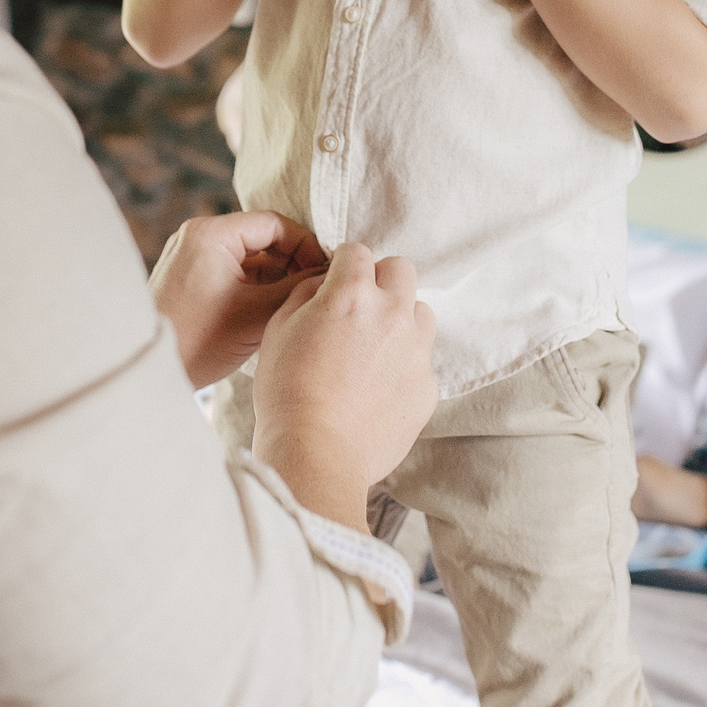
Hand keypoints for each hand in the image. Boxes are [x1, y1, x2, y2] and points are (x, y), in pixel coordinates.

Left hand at [150, 212, 328, 388]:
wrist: (149, 369)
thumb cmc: (197, 341)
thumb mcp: (257, 314)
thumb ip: (297, 288)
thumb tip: (329, 274)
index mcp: (212, 233)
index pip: (275, 224)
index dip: (306, 246)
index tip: (325, 273)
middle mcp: (198, 236)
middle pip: (262, 238)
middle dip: (292, 263)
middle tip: (315, 290)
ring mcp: (191, 256)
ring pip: (249, 258)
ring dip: (275, 278)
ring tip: (297, 304)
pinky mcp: (189, 278)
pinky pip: (232, 273)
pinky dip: (255, 288)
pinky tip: (272, 313)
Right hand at [251, 245, 436, 532]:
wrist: (316, 455)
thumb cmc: (287, 392)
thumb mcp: (279, 329)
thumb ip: (306, 293)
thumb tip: (326, 283)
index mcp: (351, 294)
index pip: (357, 251)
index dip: (342, 265)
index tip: (336, 282)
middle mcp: (392, 314)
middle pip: (401, 269)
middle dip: (380, 280)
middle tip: (358, 308)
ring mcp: (416, 351)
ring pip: (419, 313)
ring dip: (399, 319)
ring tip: (372, 350)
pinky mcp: (427, 387)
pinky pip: (421, 360)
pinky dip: (403, 365)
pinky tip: (377, 388)